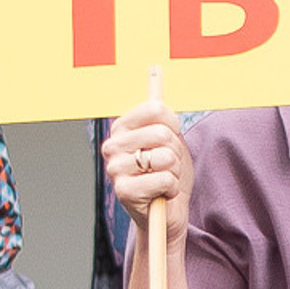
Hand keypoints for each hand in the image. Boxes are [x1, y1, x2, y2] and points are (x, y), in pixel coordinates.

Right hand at [103, 99, 188, 249]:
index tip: (172, 139)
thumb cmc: (169, 175)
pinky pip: (164, 179)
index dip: (174, 125)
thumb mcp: (171, 141)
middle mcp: (113, 146)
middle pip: (163, 133)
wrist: (168, 215)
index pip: (156, 108)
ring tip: (165, 180)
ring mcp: (115, 168)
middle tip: (168, 167)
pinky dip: (172, 189)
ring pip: (165, 157)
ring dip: (174, 172)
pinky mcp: (124, 191)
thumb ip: (163, 115)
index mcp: (122, 128)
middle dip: (176, 153)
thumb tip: (154, 73)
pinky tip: (162, 194)